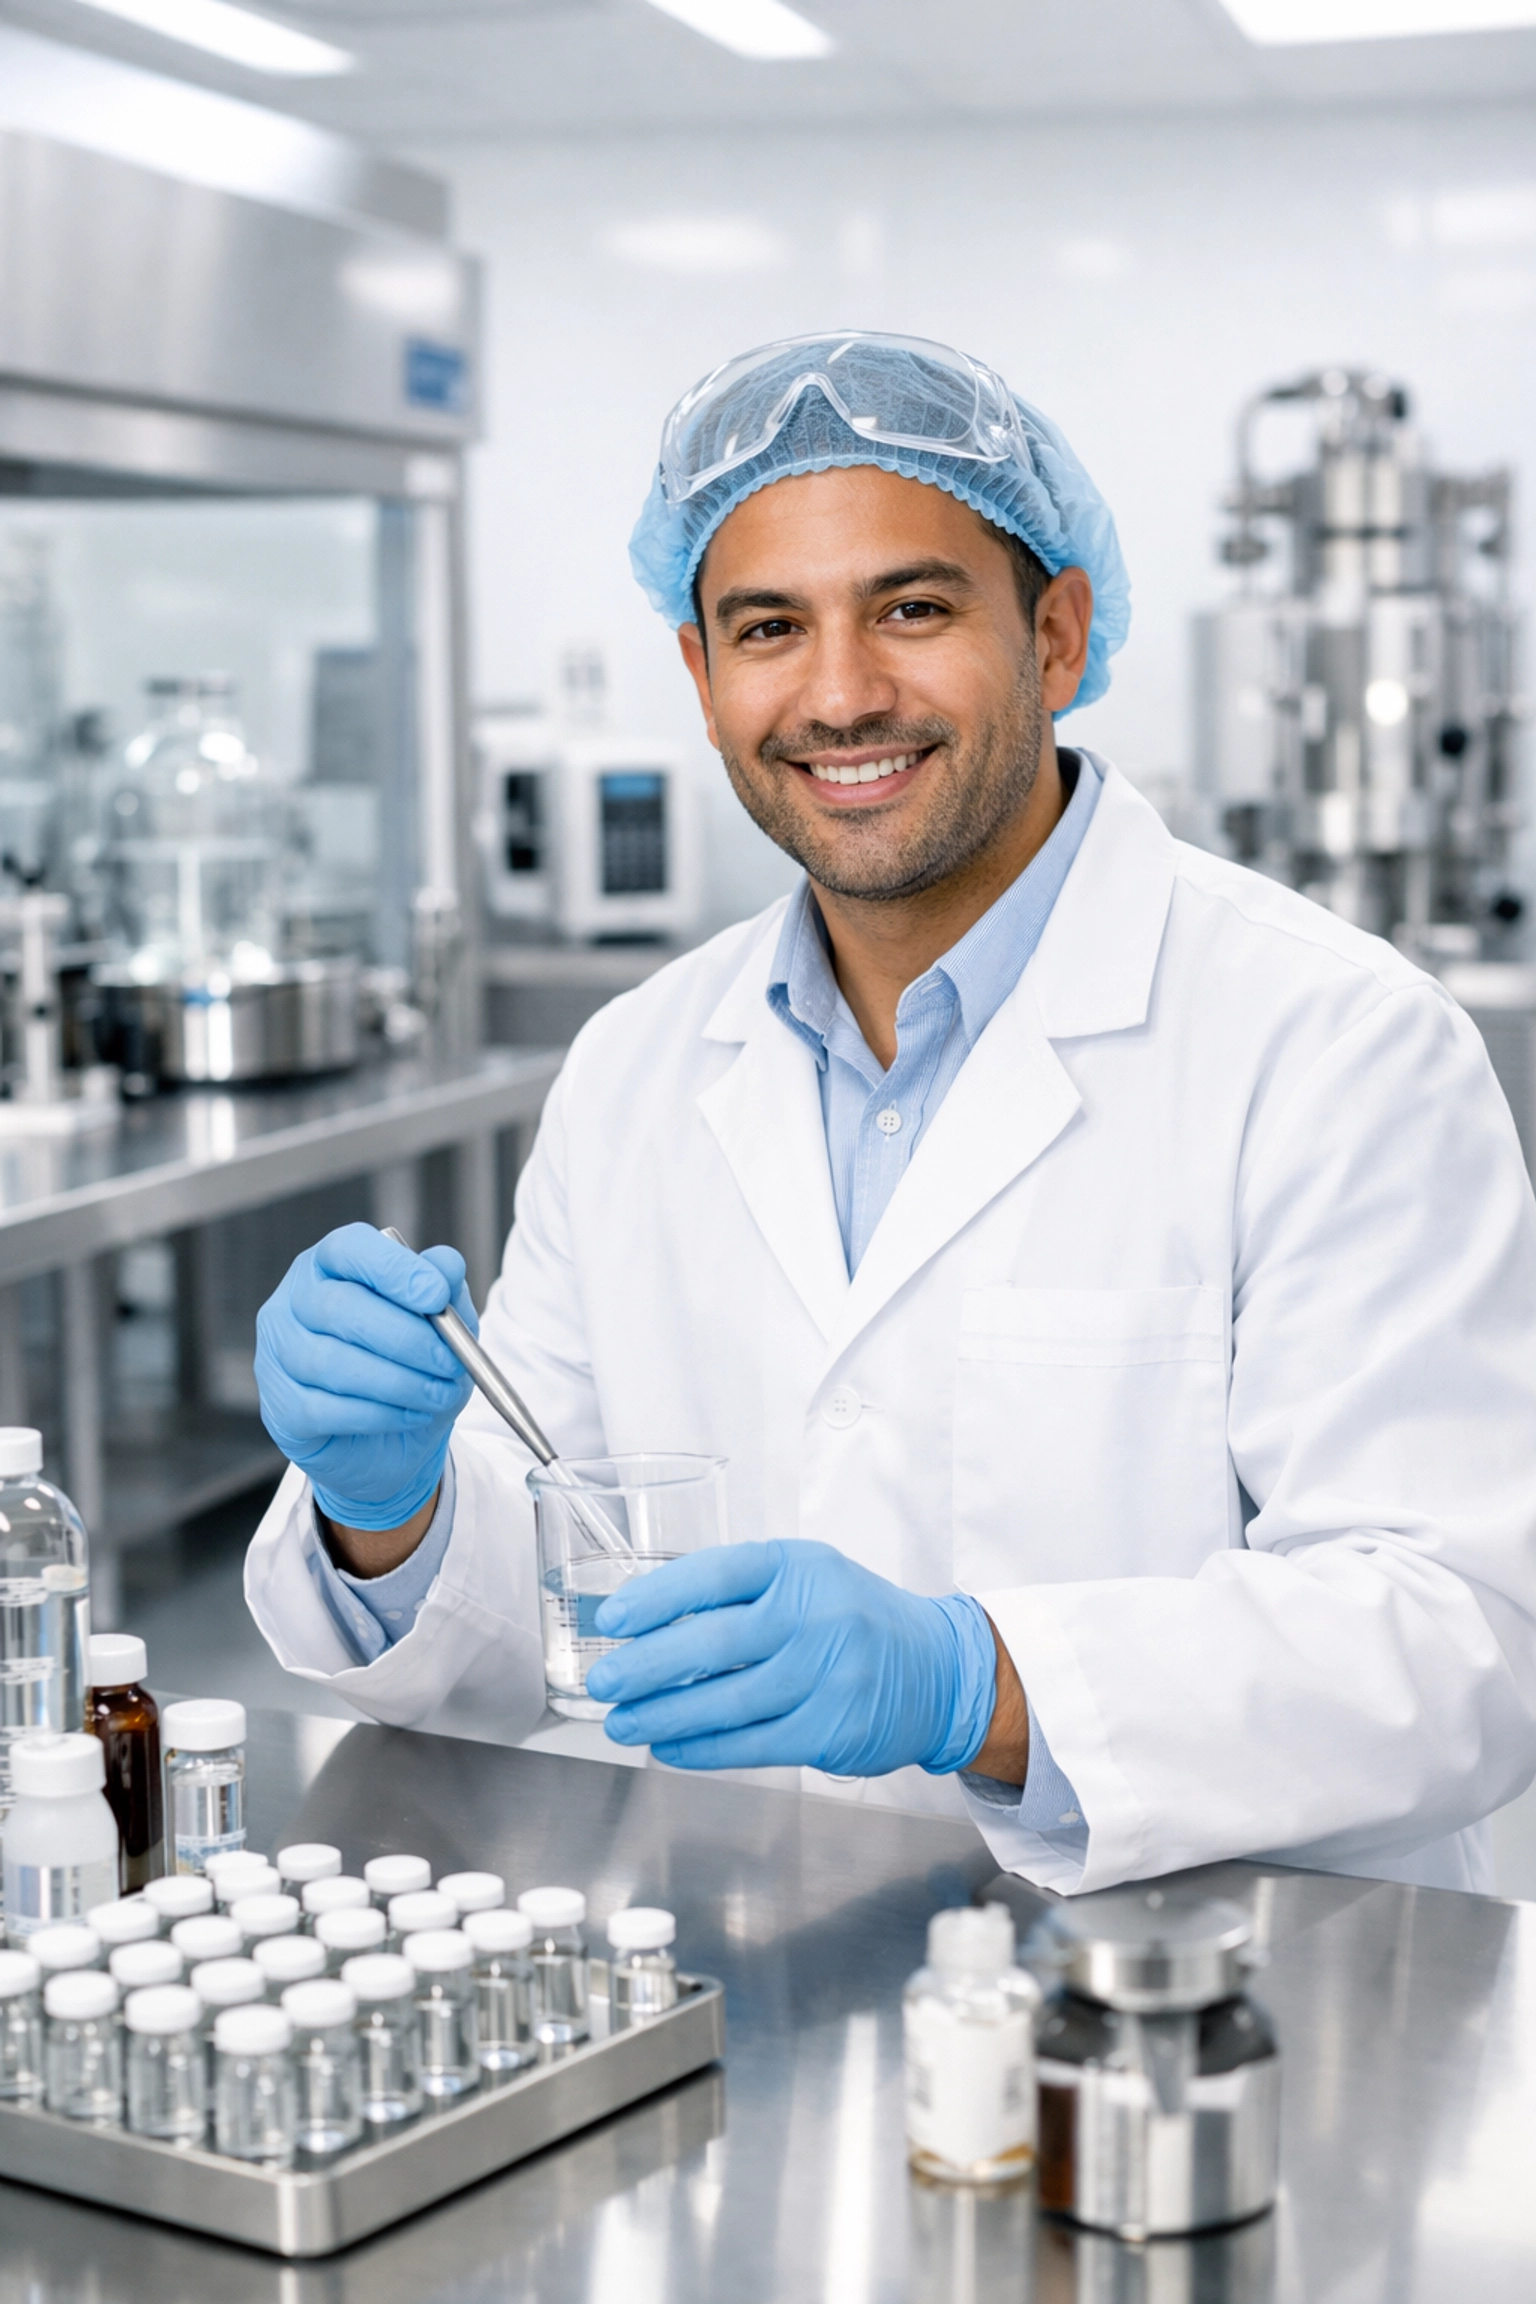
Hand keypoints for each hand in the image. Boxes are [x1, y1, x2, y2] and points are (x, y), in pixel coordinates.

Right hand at [254, 1223, 477, 1530]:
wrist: (390, 1439)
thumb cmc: (410, 1362)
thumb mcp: (442, 1321)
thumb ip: (445, 1287)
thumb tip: (446, 1265)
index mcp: (330, 1265)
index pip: (347, 1248)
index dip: (392, 1269)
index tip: (436, 1295)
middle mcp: (294, 1302)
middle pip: (337, 1306)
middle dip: (404, 1336)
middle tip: (450, 1360)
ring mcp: (277, 1355)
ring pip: (331, 1362)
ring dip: (398, 1381)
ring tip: (439, 1392)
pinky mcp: (281, 1409)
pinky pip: (325, 1409)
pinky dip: (378, 1414)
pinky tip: (411, 1414)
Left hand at [585, 1539, 997, 1777]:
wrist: (938, 1670)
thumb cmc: (855, 1618)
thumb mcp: (808, 1578)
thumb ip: (742, 1593)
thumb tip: (650, 1624)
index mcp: (801, 1567)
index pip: (717, 1574)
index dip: (658, 1596)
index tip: (615, 1619)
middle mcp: (816, 1616)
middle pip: (714, 1643)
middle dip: (647, 1665)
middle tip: (604, 1682)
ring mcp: (828, 1676)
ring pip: (727, 1702)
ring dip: (664, 1715)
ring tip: (623, 1721)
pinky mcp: (832, 1731)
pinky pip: (752, 1745)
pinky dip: (702, 1748)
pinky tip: (668, 1746)